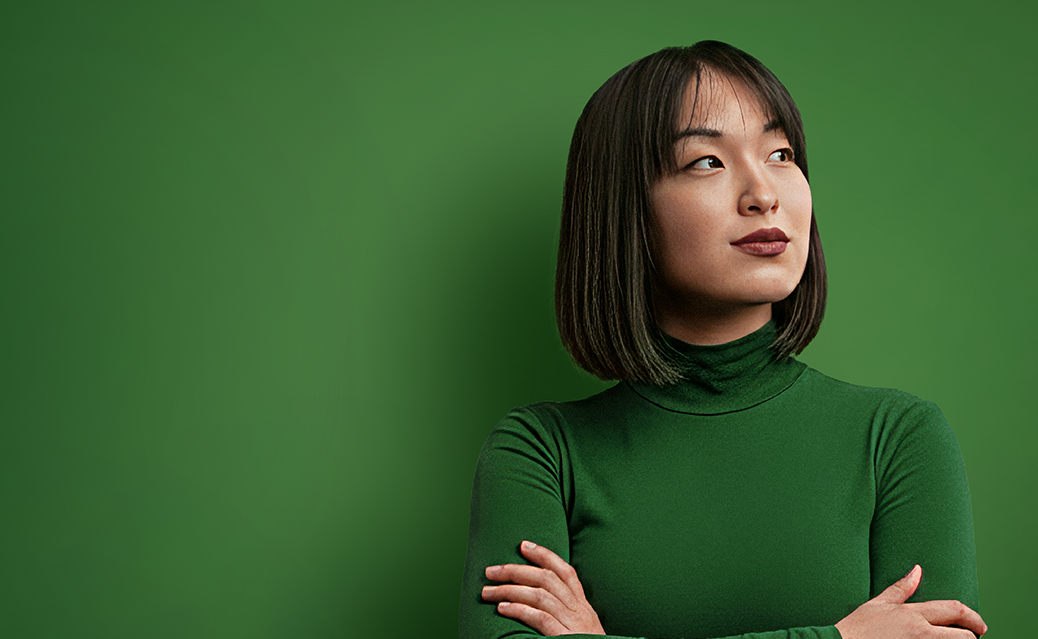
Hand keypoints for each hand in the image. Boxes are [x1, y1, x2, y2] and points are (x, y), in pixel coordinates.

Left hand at [482, 540, 604, 635]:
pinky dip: (519, 610)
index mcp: (584, 607)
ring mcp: (573, 624)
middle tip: (491, 571)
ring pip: (540, 595)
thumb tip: (535, 601)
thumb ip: (566, 615)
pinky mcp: (565, 638)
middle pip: (546, 579)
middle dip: (515, 570)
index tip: (523, 545)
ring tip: (488, 592)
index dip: (545, 555)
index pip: (566, 572)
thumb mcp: (583, 630)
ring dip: (509, 590)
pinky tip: (502, 609)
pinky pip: (540, 618)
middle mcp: (580, 611)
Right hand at [835, 565, 986, 637]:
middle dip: (970, 638)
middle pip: (964, 637)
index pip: (955, 610)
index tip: (980, 626)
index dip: (973, 618)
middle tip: (969, 638)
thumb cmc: (856, 628)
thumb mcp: (878, 604)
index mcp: (913, 614)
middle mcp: (921, 633)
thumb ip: (901, 588)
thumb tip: (917, 570)